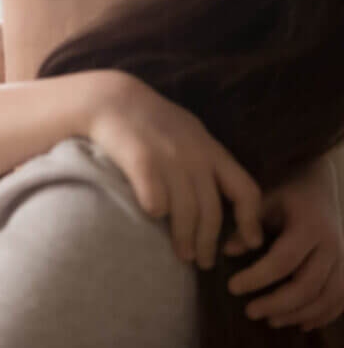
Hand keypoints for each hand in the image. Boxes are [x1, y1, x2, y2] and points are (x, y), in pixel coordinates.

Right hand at [88, 73, 263, 269]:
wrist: (111, 99)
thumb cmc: (149, 119)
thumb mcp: (188, 131)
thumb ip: (205, 158)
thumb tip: (222, 191)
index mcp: (211, 150)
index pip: (247, 191)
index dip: (252, 221)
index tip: (250, 243)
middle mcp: (195, 156)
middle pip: (212, 211)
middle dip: (209, 243)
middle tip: (203, 262)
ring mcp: (169, 159)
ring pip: (186, 213)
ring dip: (185, 239)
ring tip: (181, 254)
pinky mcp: (142, 162)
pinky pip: (155, 201)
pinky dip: (156, 214)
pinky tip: (152, 219)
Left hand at [225, 157, 343, 330]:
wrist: (321, 189)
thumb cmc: (287, 196)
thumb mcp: (263, 201)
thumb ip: (247, 224)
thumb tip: (227, 252)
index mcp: (310, 227)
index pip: (283, 260)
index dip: (257, 277)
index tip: (232, 287)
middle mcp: (333, 246)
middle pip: (307, 285)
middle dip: (277, 303)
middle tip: (250, 311)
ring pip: (327, 298)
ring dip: (298, 314)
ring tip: (270, 320)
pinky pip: (341, 299)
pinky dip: (323, 315)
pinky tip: (301, 323)